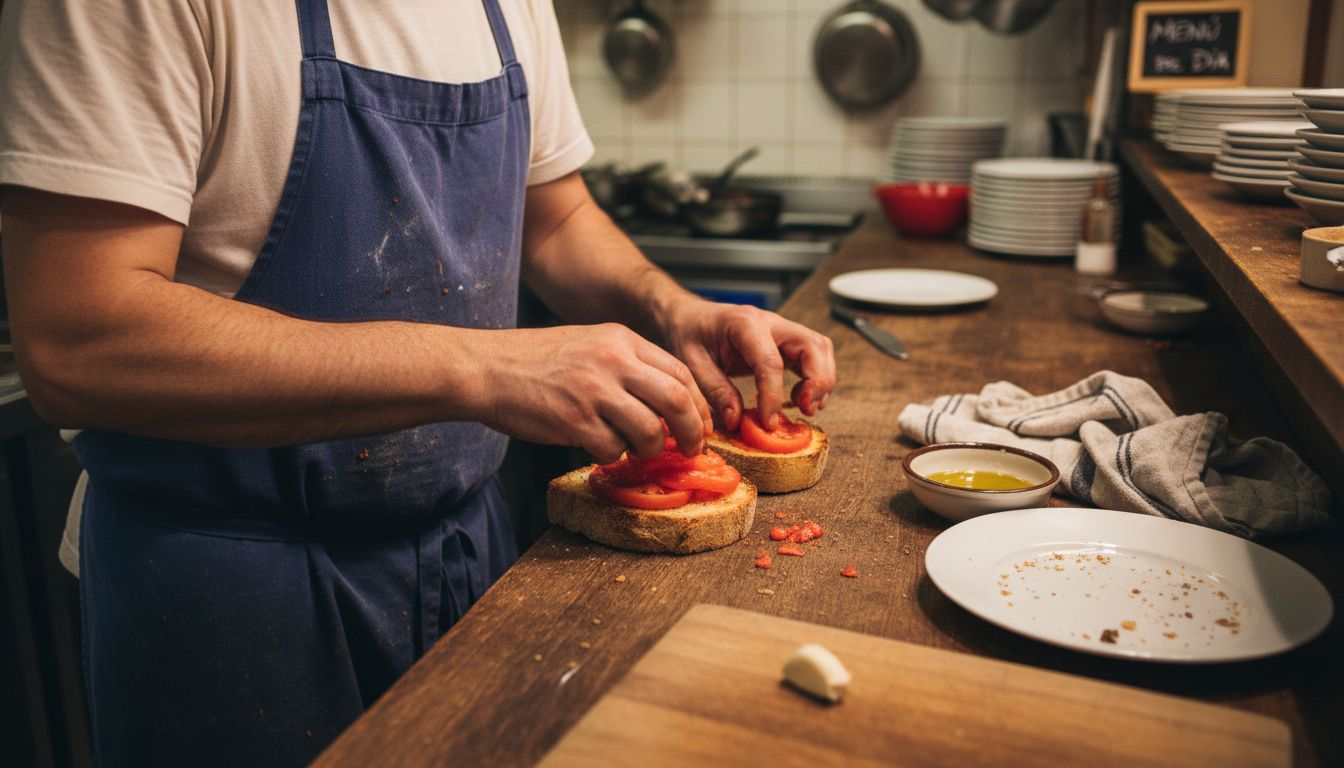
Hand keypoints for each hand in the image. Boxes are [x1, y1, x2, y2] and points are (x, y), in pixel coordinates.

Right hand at [477, 324, 711, 462]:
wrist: (486, 368)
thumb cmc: (535, 361)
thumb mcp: (589, 344)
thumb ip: (627, 365)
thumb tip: (665, 402)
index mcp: (620, 339)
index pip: (679, 372)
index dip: (698, 405)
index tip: (700, 425)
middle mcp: (612, 361)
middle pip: (676, 400)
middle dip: (692, 432)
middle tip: (690, 449)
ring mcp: (593, 390)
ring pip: (650, 430)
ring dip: (650, 449)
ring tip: (638, 450)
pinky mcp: (574, 420)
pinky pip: (613, 448)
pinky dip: (613, 456)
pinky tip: (600, 448)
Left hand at [661, 299, 835, 431]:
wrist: (689, 317)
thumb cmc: (689, 335)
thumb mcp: (691, 365)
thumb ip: (715, 391)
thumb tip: (738, 421)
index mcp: (743, 323)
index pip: (770, 361)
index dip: (773, 395)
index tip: (769, 422)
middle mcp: (769, 322)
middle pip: (813, 345)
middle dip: (817, 381)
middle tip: (806, 410)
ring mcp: (781, 330)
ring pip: (820, 349)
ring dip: (821, 380)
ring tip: (805, 407)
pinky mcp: (785, 342)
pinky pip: (813, 356)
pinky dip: (815, 378)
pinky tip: (799, 399)